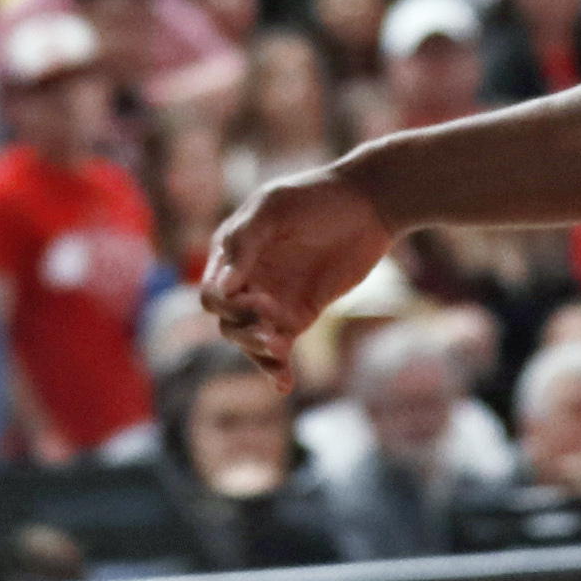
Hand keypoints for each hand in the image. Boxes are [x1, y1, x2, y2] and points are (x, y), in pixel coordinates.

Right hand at [197, 167, 386, 376]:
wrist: (367, 206)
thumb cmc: (315, 197)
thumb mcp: (273, 209)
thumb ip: (244, 243)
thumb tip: (222, 288)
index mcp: (231, 253)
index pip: (213, 294)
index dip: (229, 304)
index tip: (260, 297)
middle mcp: (247, 280)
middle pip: (228, 323)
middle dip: (245, 330)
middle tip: (273, 325)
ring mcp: (273, 300)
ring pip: (250, 339)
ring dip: (259, 352)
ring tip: (281, 351)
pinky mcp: (299, 316)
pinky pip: (280, 348)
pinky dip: (277, 369)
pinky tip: (284, 384)